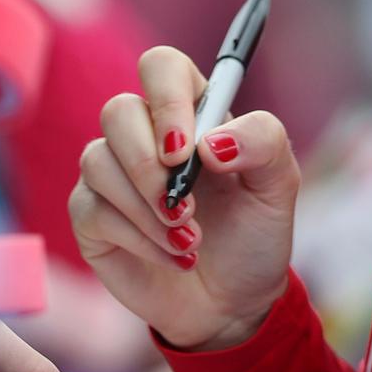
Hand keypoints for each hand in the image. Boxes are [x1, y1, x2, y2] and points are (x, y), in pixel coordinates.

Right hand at [69, 45, 299, 351]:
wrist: (233, 303)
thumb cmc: (254, 235)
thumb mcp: (279, 187)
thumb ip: (264, 143)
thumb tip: (210, 142)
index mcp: (190, 113)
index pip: (161, 68)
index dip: (167, 99)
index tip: (186, 151)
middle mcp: (144, 135)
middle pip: (118, 111)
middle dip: (150, 166)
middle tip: (186, 207)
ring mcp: (112, 174)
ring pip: (97, 161)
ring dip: (148, 209)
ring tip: (190, 240)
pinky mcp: (92, 216)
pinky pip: (93, 209)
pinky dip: (139, 238)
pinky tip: (174, 256)